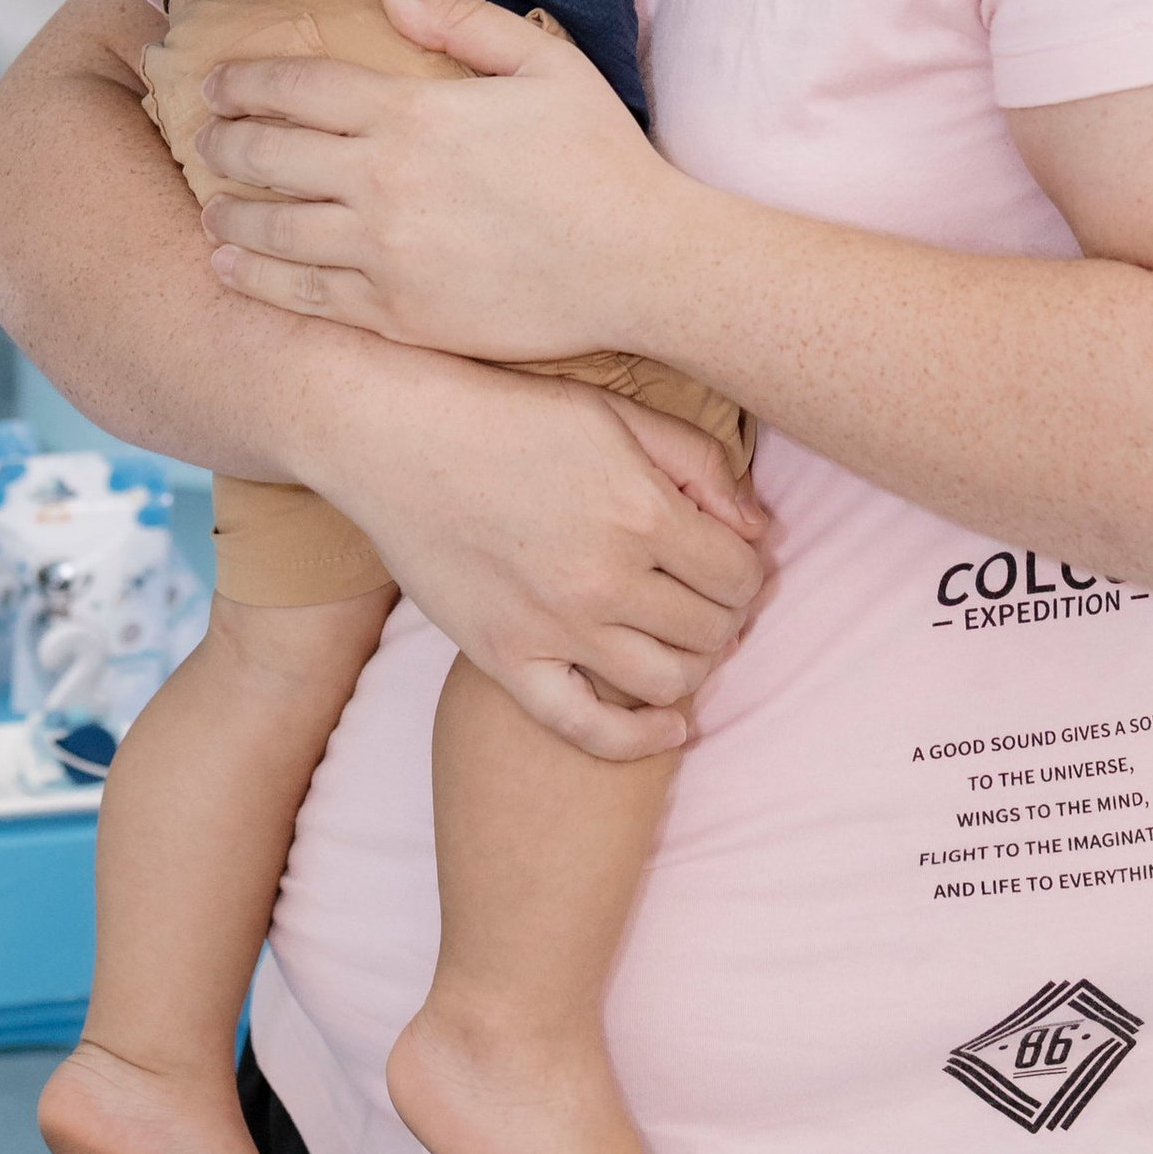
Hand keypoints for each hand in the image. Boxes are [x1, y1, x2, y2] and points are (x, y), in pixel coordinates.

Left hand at [197, 0, 674, 360]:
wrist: (640, 263)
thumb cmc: (600, 158)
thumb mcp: (544, 63)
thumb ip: (463, 19)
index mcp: (412, 113)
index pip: (296, 87)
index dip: (243, 82)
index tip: (218, 85)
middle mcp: (384, 182)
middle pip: (265, 155)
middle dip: (221, 141)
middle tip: (205, 137)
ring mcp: (385, 254)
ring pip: (271, 228)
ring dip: (226, 211)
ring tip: (211, 204)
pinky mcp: (398, 315)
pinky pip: (304, 296)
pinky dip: (255, 277)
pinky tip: (230, 264)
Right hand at [325, 357, 765, 757]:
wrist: (394, 438)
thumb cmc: (507, 415)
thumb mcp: (615, 413)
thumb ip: (699, 464)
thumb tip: (758, 531)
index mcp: (641, 511)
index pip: (739, 573)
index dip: (749, 572)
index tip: (733, 563)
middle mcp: (605, 578)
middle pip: (711, 629)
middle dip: (727, 616)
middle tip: (709, 599)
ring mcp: (554, 627)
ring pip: (668, 681)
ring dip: (695, 666)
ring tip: (685, 640)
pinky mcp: (506, 658)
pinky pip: (586, 728)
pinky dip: (640, 740)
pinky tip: (670, 728)